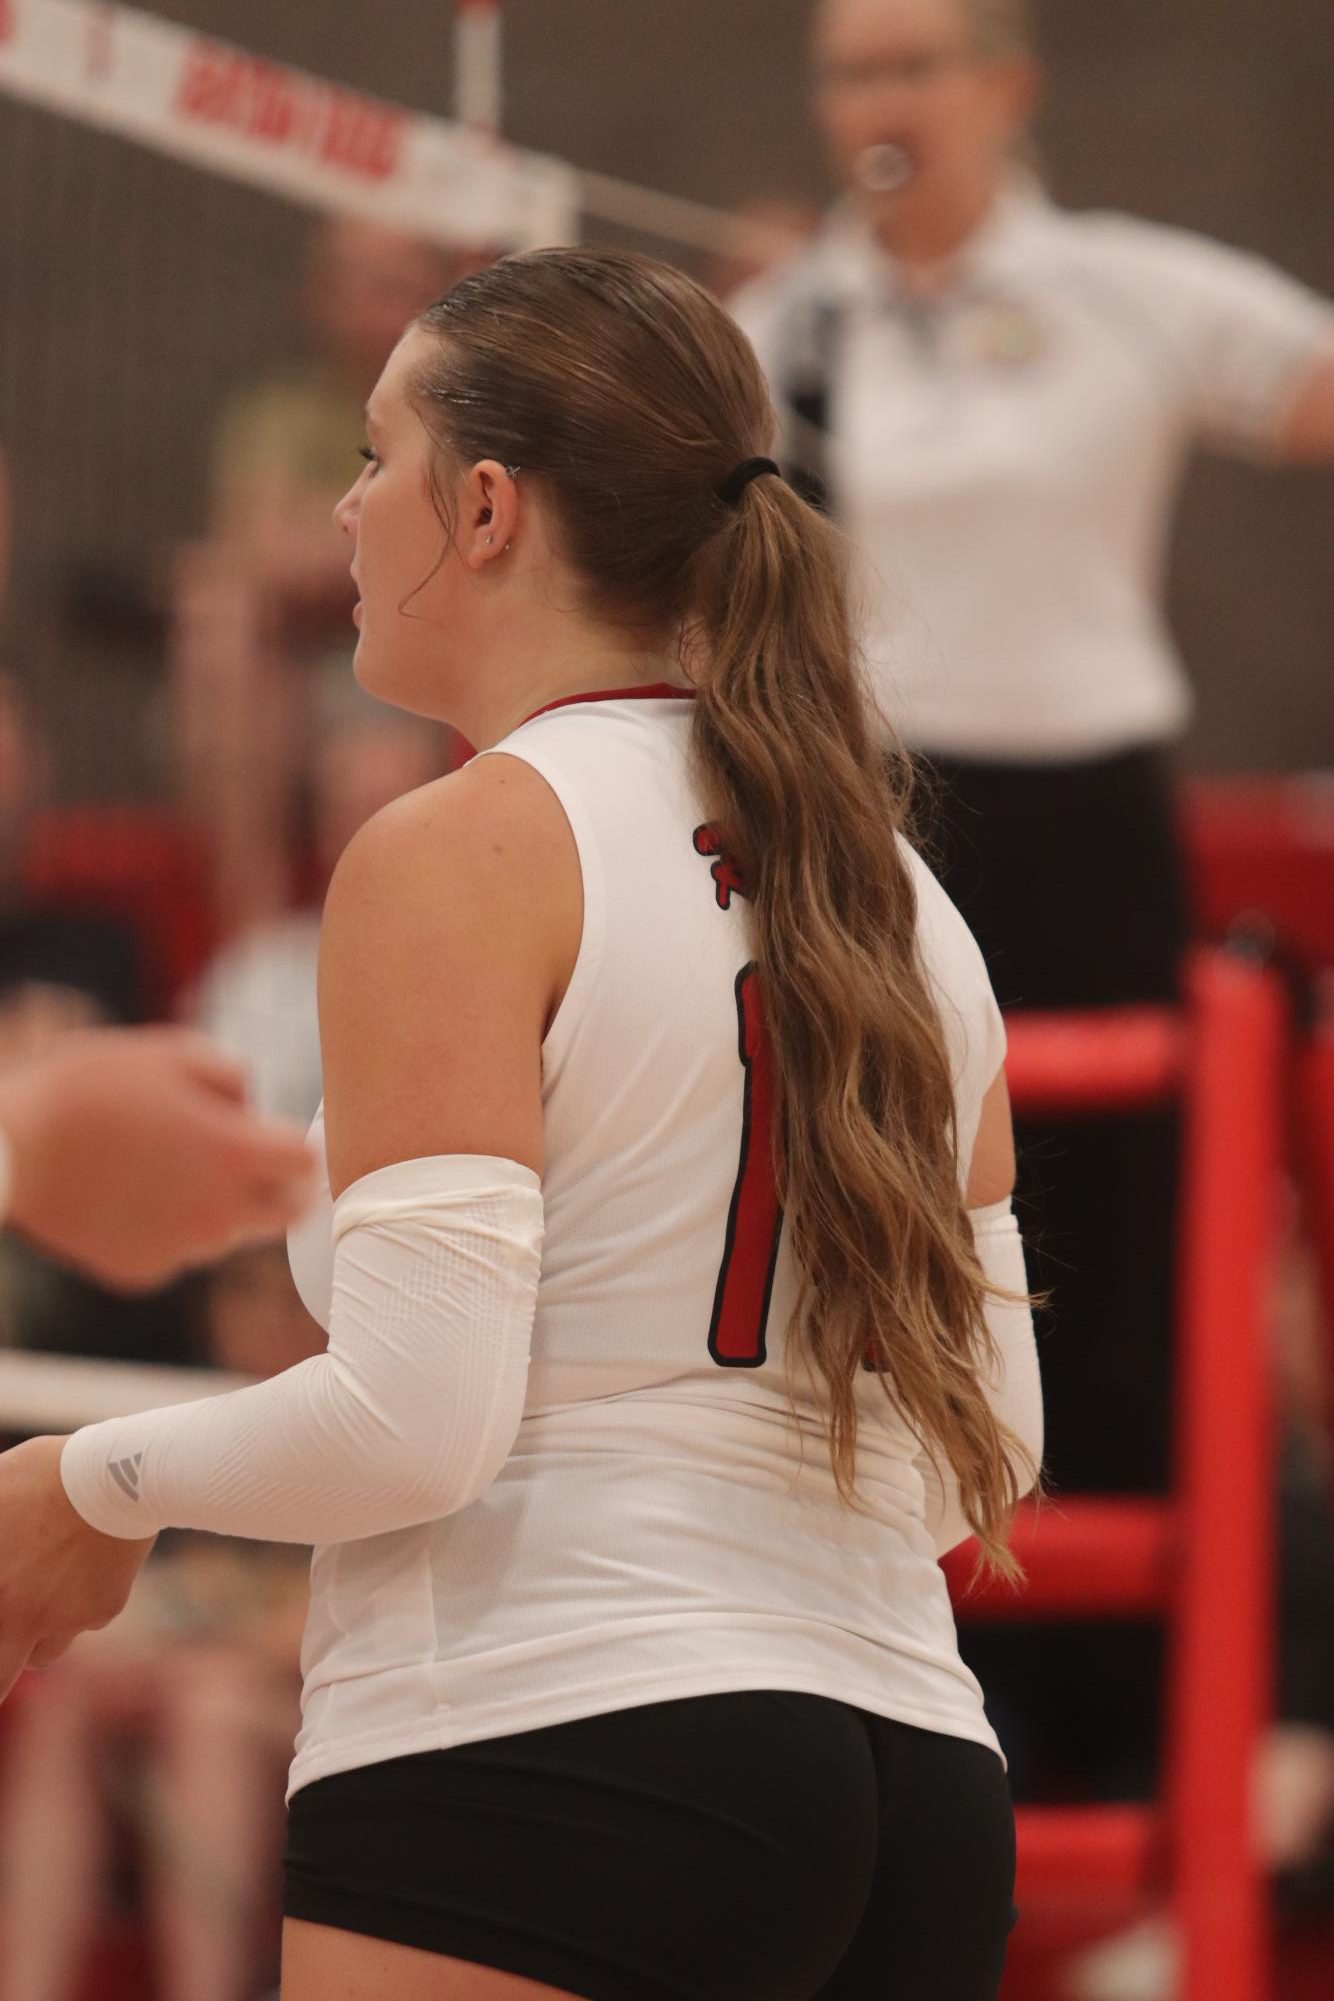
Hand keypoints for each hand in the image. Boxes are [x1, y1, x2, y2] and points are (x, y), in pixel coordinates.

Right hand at [0, 1026, 316, 1286]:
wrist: (9, 1148)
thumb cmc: (88, 1088)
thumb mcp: (171, 1052)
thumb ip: (233, 1077)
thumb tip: (253, 1107)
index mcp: (235, 1153)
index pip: (308, 1165)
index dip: (301, 1149)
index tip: (288, 1142)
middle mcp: (219, 1211)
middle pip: (287, 1215)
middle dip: (283, 1190)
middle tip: (259, 1168)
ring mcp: (181, 1249)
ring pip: (229, 1234)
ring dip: (220, 1208)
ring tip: (169, 1170)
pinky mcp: (143, 1272)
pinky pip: (176, 1251)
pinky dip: (167, 1229)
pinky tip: (130, 1196)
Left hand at [0, 1436, 155, 1701]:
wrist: (123, 1474)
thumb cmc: (45, 1475)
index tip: (2, 1614)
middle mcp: (19, 1614)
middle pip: (0, 1681)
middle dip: (2, 1670)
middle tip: (8, 1644)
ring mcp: (65, 1618)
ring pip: (44, 1653)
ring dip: (39, 1634)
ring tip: (47, 1588)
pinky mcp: (103, 1610)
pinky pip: (87, 1620)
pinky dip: (83, 1602)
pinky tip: (89, 1561)